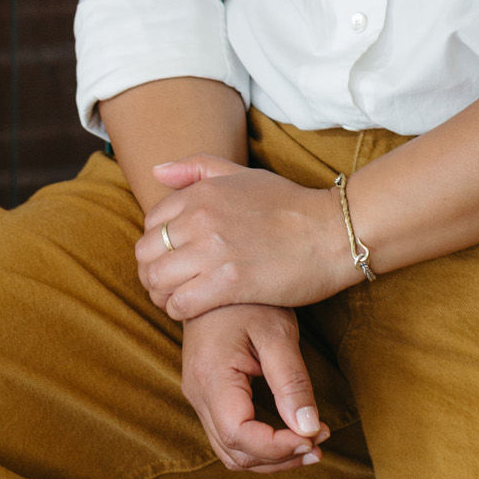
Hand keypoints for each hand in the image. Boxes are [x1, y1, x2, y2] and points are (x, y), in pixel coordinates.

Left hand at [136, 153, 355, 317]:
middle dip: (152, 270)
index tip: (170, 256)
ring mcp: (214, 251)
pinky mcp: (229, 284)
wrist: (332, 232)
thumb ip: (197, 167)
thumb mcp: (243, 174)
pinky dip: (179, 311)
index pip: (151, 221)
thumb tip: (156, 172)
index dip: (155, 243)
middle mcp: (201, 218)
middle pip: (147, 252)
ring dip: (161, 294)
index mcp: (202, 192)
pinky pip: (181, 304)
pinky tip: (193, 310)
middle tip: (169, 283)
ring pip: (158, 281)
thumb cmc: (290, 204)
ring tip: (177, 298)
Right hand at [181, 304, 330, 471]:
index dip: (278, 448)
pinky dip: (259, 444)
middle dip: (279, 458)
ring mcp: (198, 395)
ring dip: (270, 457)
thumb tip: (309, 430)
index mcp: (212, 376)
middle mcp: (197, 393)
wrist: (217, 273)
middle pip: (234, 452)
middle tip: (319, 443)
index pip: (240, 436)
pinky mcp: (206, 394)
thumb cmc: (250, 298)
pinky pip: (229, 435)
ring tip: (310, 445)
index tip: (313, 438)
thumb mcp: (278, 333)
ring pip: (230, 451)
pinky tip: (288, 435)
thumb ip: (292, 383)